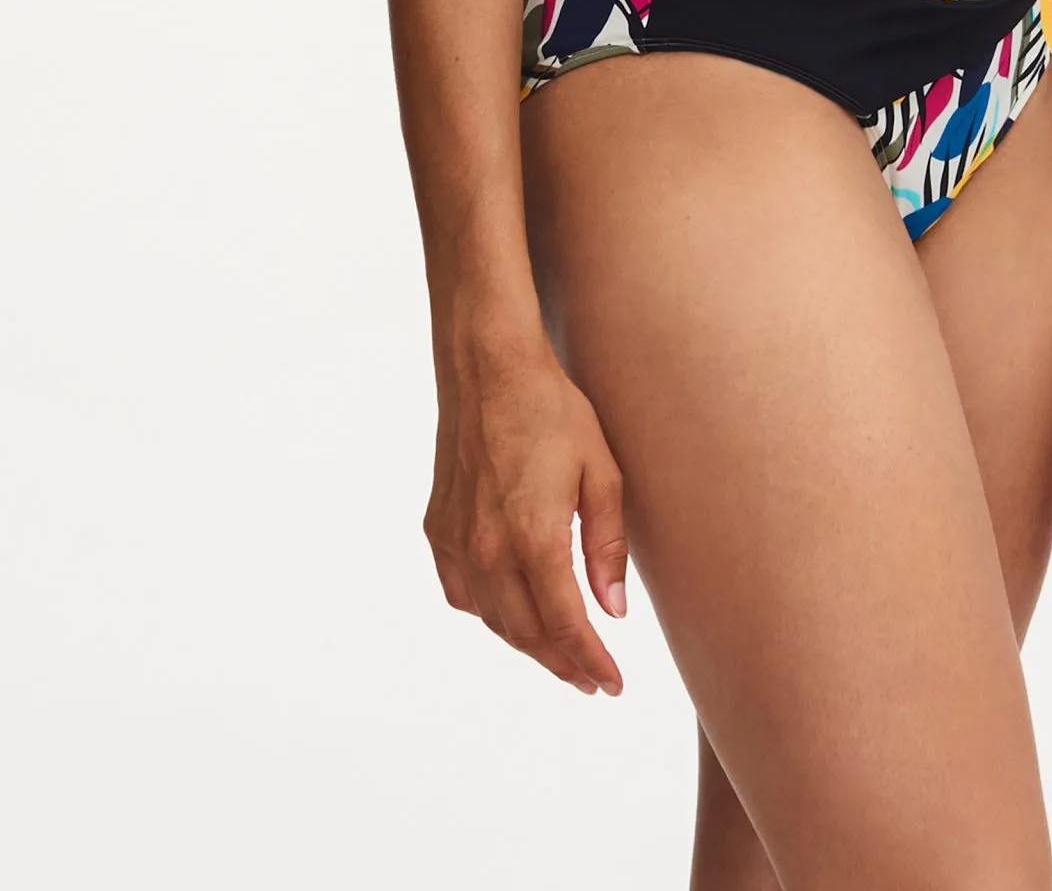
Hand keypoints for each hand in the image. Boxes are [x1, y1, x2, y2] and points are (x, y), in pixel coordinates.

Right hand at [425, 337, 627, 693]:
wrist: (488, 367)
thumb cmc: (552, 410)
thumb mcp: (600, 470)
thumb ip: (606, 545)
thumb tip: (612, 609)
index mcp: (534, 538)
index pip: (565, 625)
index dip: (591, 661)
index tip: (612, 684)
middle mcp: (489, 549)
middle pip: (526, 633)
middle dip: (562, 662)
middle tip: (591, 677)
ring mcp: (458, 540)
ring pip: (492, 619)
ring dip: (526, 643)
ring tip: (559, 653)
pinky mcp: (439, 528)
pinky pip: (462, 592)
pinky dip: (488, 613)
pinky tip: (509, 612)